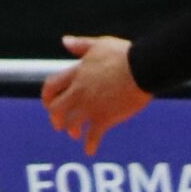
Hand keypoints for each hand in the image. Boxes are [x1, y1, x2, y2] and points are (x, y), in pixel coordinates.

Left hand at [42, 35, 150, 156]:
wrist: (143, 69)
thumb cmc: (124, 55)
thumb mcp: (99, 45)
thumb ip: (81, 45)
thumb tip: (65, 41)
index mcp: (76, 74)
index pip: (51, 86)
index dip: (47, 96)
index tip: (48, 102)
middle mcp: (79, 92)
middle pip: (57, 108)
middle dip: (56, 116)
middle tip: (58, 123)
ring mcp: (91, 106)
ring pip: (72, 122)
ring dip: (71, 130)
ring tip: (74, 134)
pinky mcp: (106, 118)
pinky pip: (94, 135)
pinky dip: (90, 144)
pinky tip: (90, 150)